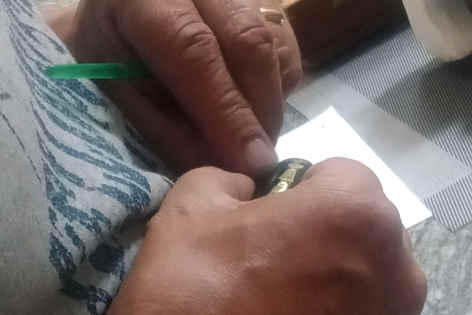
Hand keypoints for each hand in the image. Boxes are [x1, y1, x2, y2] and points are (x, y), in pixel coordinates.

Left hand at [62, 0, 301, 175]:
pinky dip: (276, 86)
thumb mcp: (119, 95)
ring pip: (275, 44)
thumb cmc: (108, 62)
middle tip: (258, 161)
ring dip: (271, 101)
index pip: (194, 50)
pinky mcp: (258, 2)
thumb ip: (166, 128)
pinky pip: (285, 46)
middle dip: (259, 110)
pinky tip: (252, 105)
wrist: (119, 21)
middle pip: (248, 40)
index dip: (227, 111)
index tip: (249, 163)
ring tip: (253, 137)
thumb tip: (221, 165)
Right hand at [109, 159, 426, 314]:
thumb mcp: (192, 207)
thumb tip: (245, 187)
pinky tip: (294, 311)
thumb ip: (226, 177)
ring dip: (333, 264)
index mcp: (354, 211)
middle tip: (273, 251)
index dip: (303, 185)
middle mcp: (396, 265)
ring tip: (282, 287)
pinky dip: (337, 300)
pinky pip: (365, 302)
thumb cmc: (199, 286)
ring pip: (367, 263)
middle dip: (322, 223)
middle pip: (361, 219)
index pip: (343, 173)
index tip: (275, 209)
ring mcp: (395, 313)